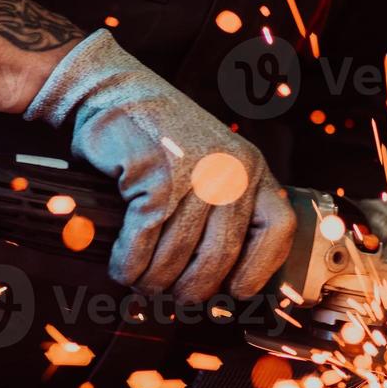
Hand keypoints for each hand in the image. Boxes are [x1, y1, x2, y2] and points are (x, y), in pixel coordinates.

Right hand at [26, 30, 295, 301]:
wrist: (108, 90)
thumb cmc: (155, 138)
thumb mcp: (207, 164)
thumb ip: (221, 208)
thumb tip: (217, 279)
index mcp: (251, 169)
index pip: (278, 229)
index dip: (258, 270)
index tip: (235, 292)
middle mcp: (230, 169)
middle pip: (221, 254)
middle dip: (193, 288)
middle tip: (173, 297)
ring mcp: (193, 170)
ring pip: (179, 253)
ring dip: (155, 280)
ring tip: (141, 284)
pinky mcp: (153, 173)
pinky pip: (144, 238)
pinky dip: (130, 262)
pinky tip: (122, 267)